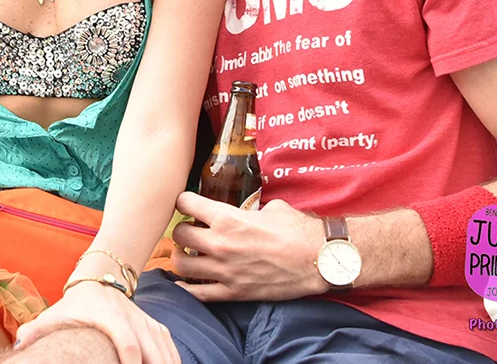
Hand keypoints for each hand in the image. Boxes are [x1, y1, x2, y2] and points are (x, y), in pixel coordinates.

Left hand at [13, 279, 178, 363]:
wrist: (101, 279)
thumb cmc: (74, 305)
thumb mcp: (56, 314)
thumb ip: (37, 329)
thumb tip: (18, 344)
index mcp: (110, 317)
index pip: (127, 343)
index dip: (130, 362)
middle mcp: (133, 318)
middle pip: (153, 351)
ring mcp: (147, 323)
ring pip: (166, 351)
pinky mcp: (156, 327)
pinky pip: (171, 348)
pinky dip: (173, 362)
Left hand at [170, 193, 325, 301]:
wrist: (318, 259)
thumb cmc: (297, 230)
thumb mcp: (270, 208)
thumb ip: (248, 209)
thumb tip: (244, 208)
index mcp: (227, 218)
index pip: (185, 203)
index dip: (184, 201)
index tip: (187, 204)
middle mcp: (220, 244)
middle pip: (178, 235)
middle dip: (182, 230)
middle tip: (191, 230)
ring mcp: (225, 270)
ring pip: (181, 264)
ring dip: (182, 257)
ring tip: (191, 254)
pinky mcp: (233, 292)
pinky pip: (197, 294)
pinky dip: (187, 289)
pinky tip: (186, 282)